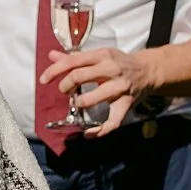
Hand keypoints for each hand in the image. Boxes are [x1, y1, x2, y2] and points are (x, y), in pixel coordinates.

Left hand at [40, 46, 159, 134]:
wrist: (147, 70)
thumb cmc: (118, 62)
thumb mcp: (98, 55)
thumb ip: (74, 58)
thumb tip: (51, 55)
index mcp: (101, 56)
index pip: (72, 61)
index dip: (54, 71)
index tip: (44, 80)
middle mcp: (110, 70)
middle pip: (79, 76)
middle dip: (65, 85)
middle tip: (64, 90)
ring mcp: (119, 87)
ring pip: (93, 98)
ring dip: (80, 103)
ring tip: (78, 103)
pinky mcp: (126, 103)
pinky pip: (112, 122)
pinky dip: (98, 131)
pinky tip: (88, 134)